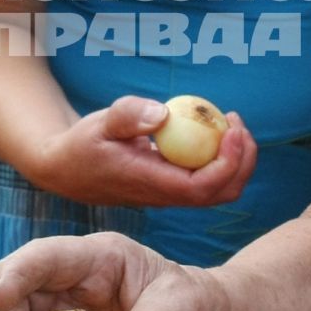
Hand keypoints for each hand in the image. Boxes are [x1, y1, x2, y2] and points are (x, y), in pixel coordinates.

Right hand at [30, 96, 257, 209]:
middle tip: (236, 123)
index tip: (232, 130)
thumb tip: (163, 113)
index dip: (228, 162)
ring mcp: (172, 195)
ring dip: (236, 159)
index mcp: (151, 185)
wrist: (67, 171)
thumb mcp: (97, 124)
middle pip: (223, 192)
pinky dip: (221, 157)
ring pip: (220, 189)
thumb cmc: (82, 145)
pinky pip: (209, 179)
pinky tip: (210, 131)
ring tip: (228, 124)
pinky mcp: (173, 187)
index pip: (202, 187)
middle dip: (243, 161)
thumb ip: (128, 116)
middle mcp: (166, 196)